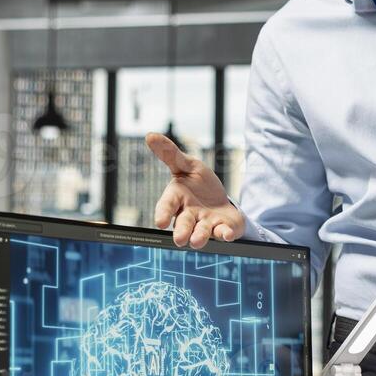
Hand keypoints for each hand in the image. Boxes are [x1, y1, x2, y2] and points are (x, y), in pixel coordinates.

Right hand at [147, 132, 245, 249]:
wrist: (221, 200)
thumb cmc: (200, 184)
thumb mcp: (188, 165)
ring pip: (200, 233)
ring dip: (199, 237)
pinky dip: (224, 234)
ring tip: (197, 240)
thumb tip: (150, 135)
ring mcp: (205, 224)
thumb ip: (170, 154)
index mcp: (177, 199)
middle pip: (183, 224)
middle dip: (181, 232)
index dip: (163, 213)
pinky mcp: (222, 229)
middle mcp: (189, 215)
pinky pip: (223, 233)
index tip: (160, 222)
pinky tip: (226, 233)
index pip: (166, 206)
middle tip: (180, 239)